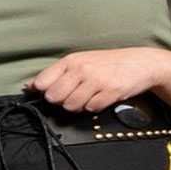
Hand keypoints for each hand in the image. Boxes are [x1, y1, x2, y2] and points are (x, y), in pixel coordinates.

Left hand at [28, 48, 170, 112]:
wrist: (140, 63)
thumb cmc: (106, 64)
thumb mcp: (79, 63)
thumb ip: (55, 74)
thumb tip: (30, 86)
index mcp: (70, 61)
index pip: (42, 82)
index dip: (44, 92)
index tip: (51, 94)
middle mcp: (80, 69)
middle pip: (54, 97)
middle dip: (60, 102)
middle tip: (72, 97)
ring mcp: (96, 80)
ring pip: (71, 105)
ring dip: (77, 106)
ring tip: (87, 97)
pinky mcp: (111, 91)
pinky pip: (91, 108)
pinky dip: (94, 107)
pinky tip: (100, 98)